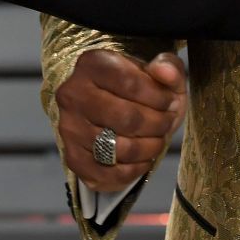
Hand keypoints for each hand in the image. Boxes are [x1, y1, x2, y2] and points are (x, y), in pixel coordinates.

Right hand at [54, 50, 186, 193]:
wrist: (112, 110)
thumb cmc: (139, 90)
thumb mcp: (159, 72)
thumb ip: (168, 67)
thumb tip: (164, 72)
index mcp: (92, 65)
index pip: (130, 83)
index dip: (158, 97)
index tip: (169, 102)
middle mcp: (73, 94)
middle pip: (127, 118)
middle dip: (157, 125)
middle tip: (166, 124)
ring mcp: (70, 128)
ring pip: (119, 148)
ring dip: (149, 149)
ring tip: (157, 140)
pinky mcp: (72, 158)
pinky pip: (107, 174)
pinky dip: (133, 171)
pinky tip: (142, 160)